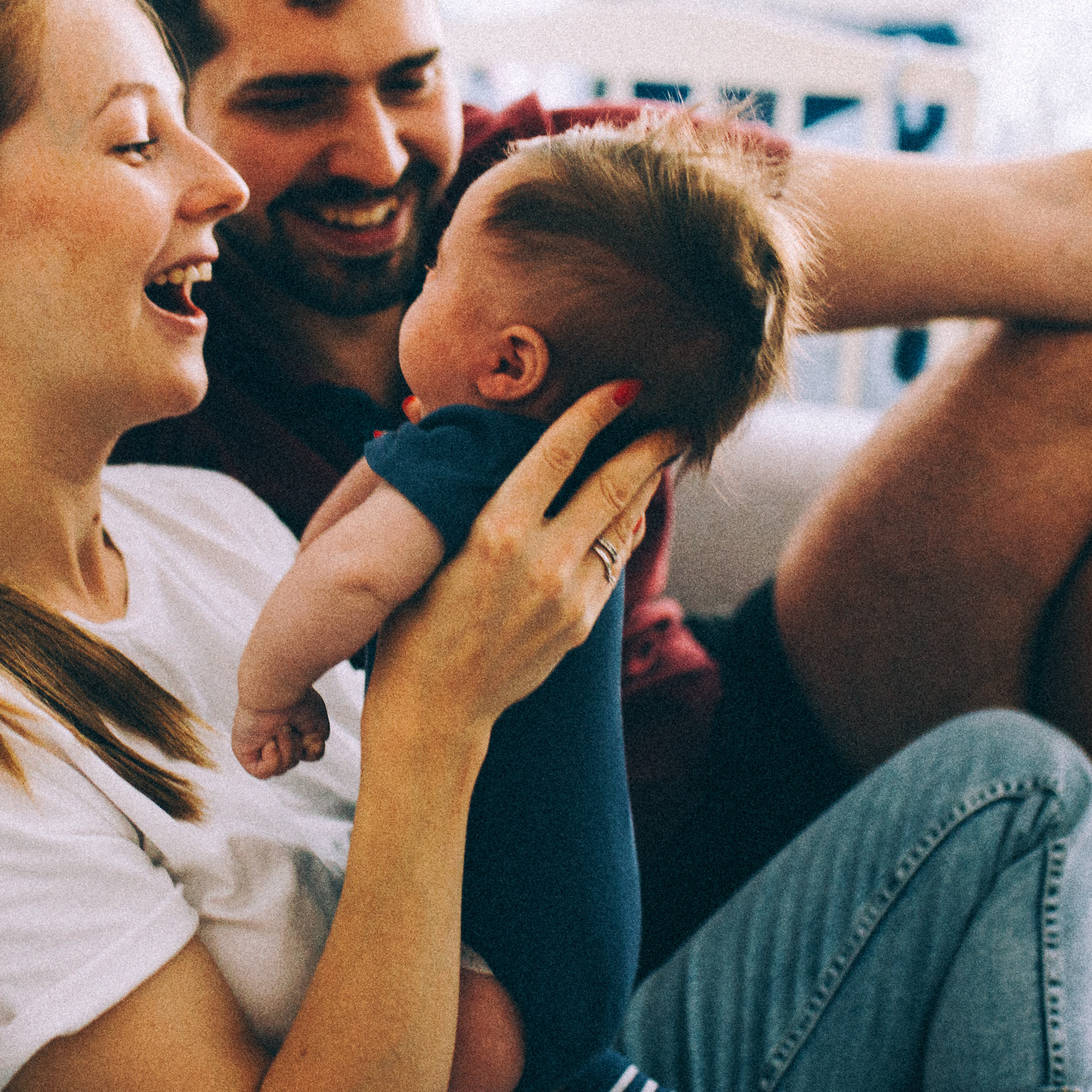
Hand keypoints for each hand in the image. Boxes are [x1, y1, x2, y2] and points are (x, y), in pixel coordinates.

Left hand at [231, 689, 330, 777]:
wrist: (276, 689)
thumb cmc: (296, 699)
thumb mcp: (317, 728)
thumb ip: (315, 749)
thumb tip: (305, 759)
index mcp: (285, 727)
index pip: (303, 752)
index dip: (311, 744)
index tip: (305, 724)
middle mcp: (269, 735)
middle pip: (293, 761)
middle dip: (298, 745)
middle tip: (288, 723)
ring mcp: (255, 745)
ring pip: (283, 767)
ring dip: (287, 748)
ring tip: (279, 727)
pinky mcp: (243, 752)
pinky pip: (263, 773)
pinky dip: (273, 759)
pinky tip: (269, 741)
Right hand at [366, 381, 676, 749]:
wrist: (434, 705)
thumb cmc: (415, 617)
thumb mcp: (434, 549)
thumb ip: (474, 501)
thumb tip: (503, 450)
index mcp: (496, 530)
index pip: (559, 452)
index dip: (596, 412)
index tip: (625, 386)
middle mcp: (541, 560)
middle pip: (613, 486)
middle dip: (651, 449)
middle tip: (677, 422)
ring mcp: (569, 595)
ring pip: (623, 526)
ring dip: (647, 489)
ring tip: (663, 456)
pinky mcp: (581, 623)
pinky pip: (613, 563)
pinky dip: (625, 531)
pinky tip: (632, 512)